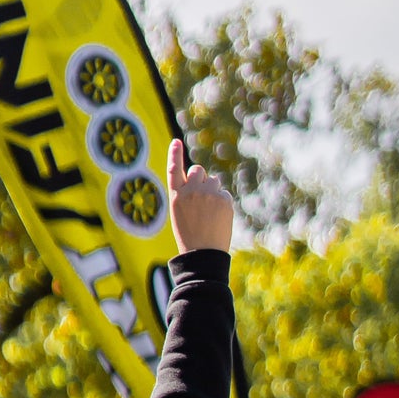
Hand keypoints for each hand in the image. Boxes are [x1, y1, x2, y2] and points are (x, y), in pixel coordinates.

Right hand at [167, 139, 233, 254]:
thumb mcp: (181, 214)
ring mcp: (208, 194)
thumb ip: (189, 194)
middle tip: (201, 198)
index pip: (174, 170)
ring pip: (213, 180)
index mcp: (176, 196)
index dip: (175, 155)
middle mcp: (191, 190)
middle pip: (199, 171)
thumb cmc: (189, 236)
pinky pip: (224, 193)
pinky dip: (222, 203)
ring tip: (209, 212)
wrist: (203, 254)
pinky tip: (218, 218)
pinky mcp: (224, 198)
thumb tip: (206, 178)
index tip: (176, 142)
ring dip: (212, 190)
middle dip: (201, 179)